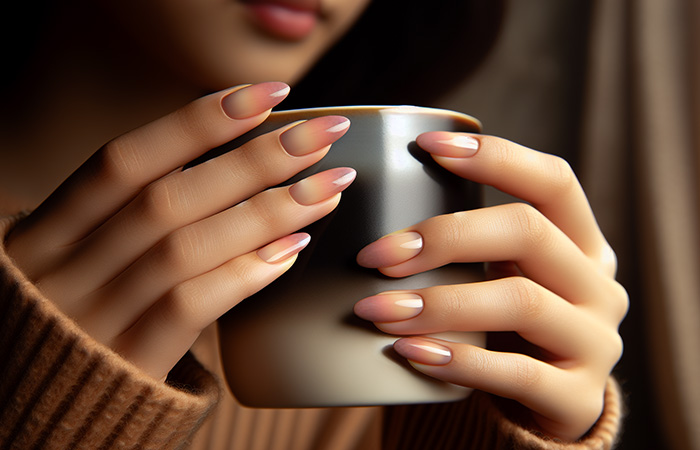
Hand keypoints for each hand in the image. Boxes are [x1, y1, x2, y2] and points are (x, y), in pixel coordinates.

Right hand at [5, 82, 355, 380]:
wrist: (43, 406)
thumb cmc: (82, 311)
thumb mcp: (82, 254)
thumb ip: (133, 214)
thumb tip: (235, 163)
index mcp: (49, 230)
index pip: (125, 159)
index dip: (197, 122)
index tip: (267, 95)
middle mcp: (65, 268)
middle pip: (167, 198)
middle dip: (254, 159)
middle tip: (323, 133)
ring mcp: (94, 318)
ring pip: (185, 248)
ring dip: (266, 212)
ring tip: (328, 187)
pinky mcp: (130, 362)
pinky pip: (189, 308)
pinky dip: (243, 273)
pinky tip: (292, 249)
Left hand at [354, 132, 626, 440]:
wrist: (546, 403)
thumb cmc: (509, 325)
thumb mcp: (505, 274)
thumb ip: (472, 244)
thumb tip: (379, 206)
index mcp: (581, 242)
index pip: (552, 180)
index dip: (494, 156)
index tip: (425, 146)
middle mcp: (597, 284)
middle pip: (529, 232)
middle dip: (446, 237)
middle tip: (377, 255)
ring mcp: (595, 342)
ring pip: (521, 303)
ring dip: (439, 303)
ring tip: (378, 310)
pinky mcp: (578, 397)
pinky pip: (516, 373)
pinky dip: (457, 361)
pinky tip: (409, 352)